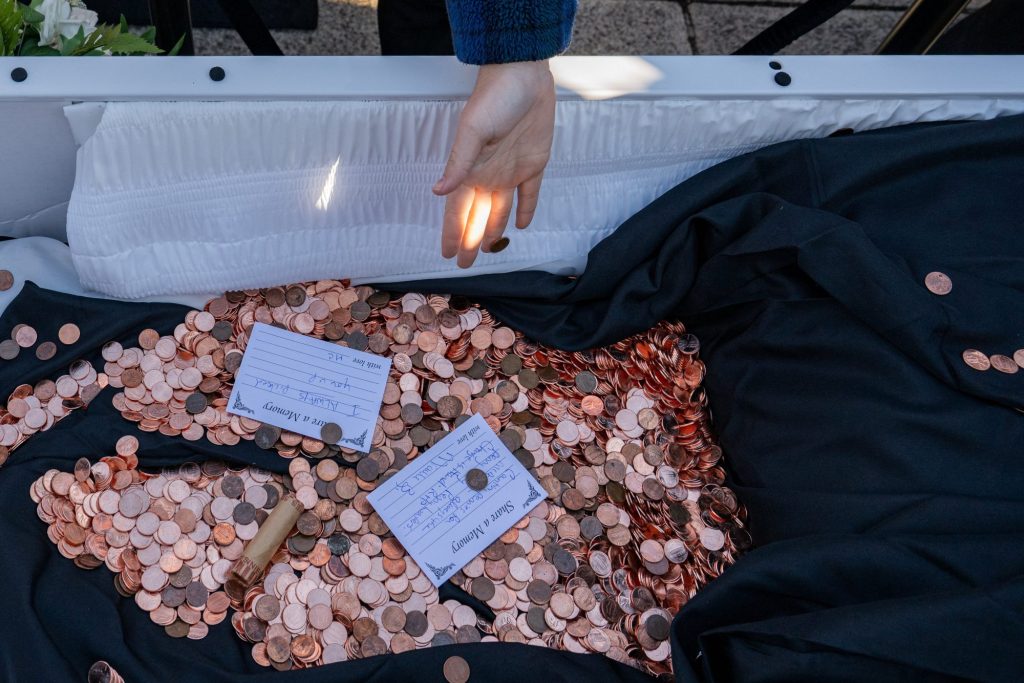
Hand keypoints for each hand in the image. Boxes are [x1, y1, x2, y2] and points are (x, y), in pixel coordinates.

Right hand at [433, 60, 555, 267]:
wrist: (525, 75)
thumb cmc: (494, 98)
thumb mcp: (473, 130)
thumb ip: (459, 162)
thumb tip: (438, 191)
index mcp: (471, 170)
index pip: (459, 210)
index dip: (453, 232)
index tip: (447, 254)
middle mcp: (489, 175)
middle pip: (477, 216)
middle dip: (470, 241)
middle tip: (464, 265)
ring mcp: (511, 171)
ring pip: (500, 210)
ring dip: (494, 231)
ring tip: (488, 250)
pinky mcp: (534, 163)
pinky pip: (529, 194)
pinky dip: (525, 210)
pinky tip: (521, 225)